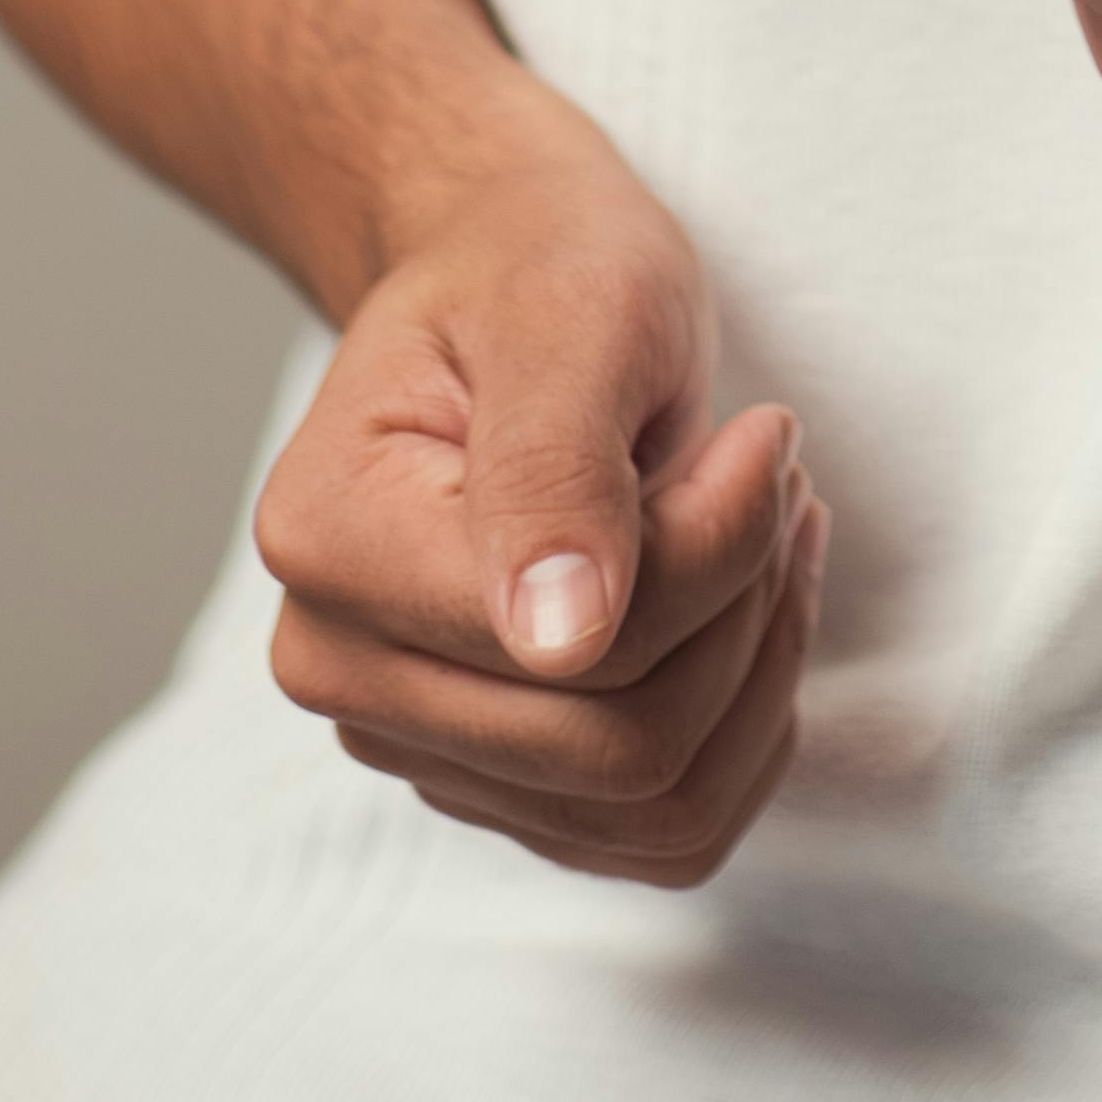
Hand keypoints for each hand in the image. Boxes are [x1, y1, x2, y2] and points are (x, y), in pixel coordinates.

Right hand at [254, 112, 824, 882]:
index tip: (769, 430)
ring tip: (768, 523)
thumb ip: (555, 468)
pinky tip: (752, 603)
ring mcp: (414, 740)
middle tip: (772, 467)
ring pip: (654, 808)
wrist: (513, 275)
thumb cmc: (537, 269)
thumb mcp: (569, 314)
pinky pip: (661, 832)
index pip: (572, 649)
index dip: (715, 547)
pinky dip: (745, 726)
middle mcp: (342, 668)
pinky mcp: (495, 779)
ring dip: (758, 667)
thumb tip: (555, 642)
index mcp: (329, 541)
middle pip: (619, 745)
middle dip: (743, 603)